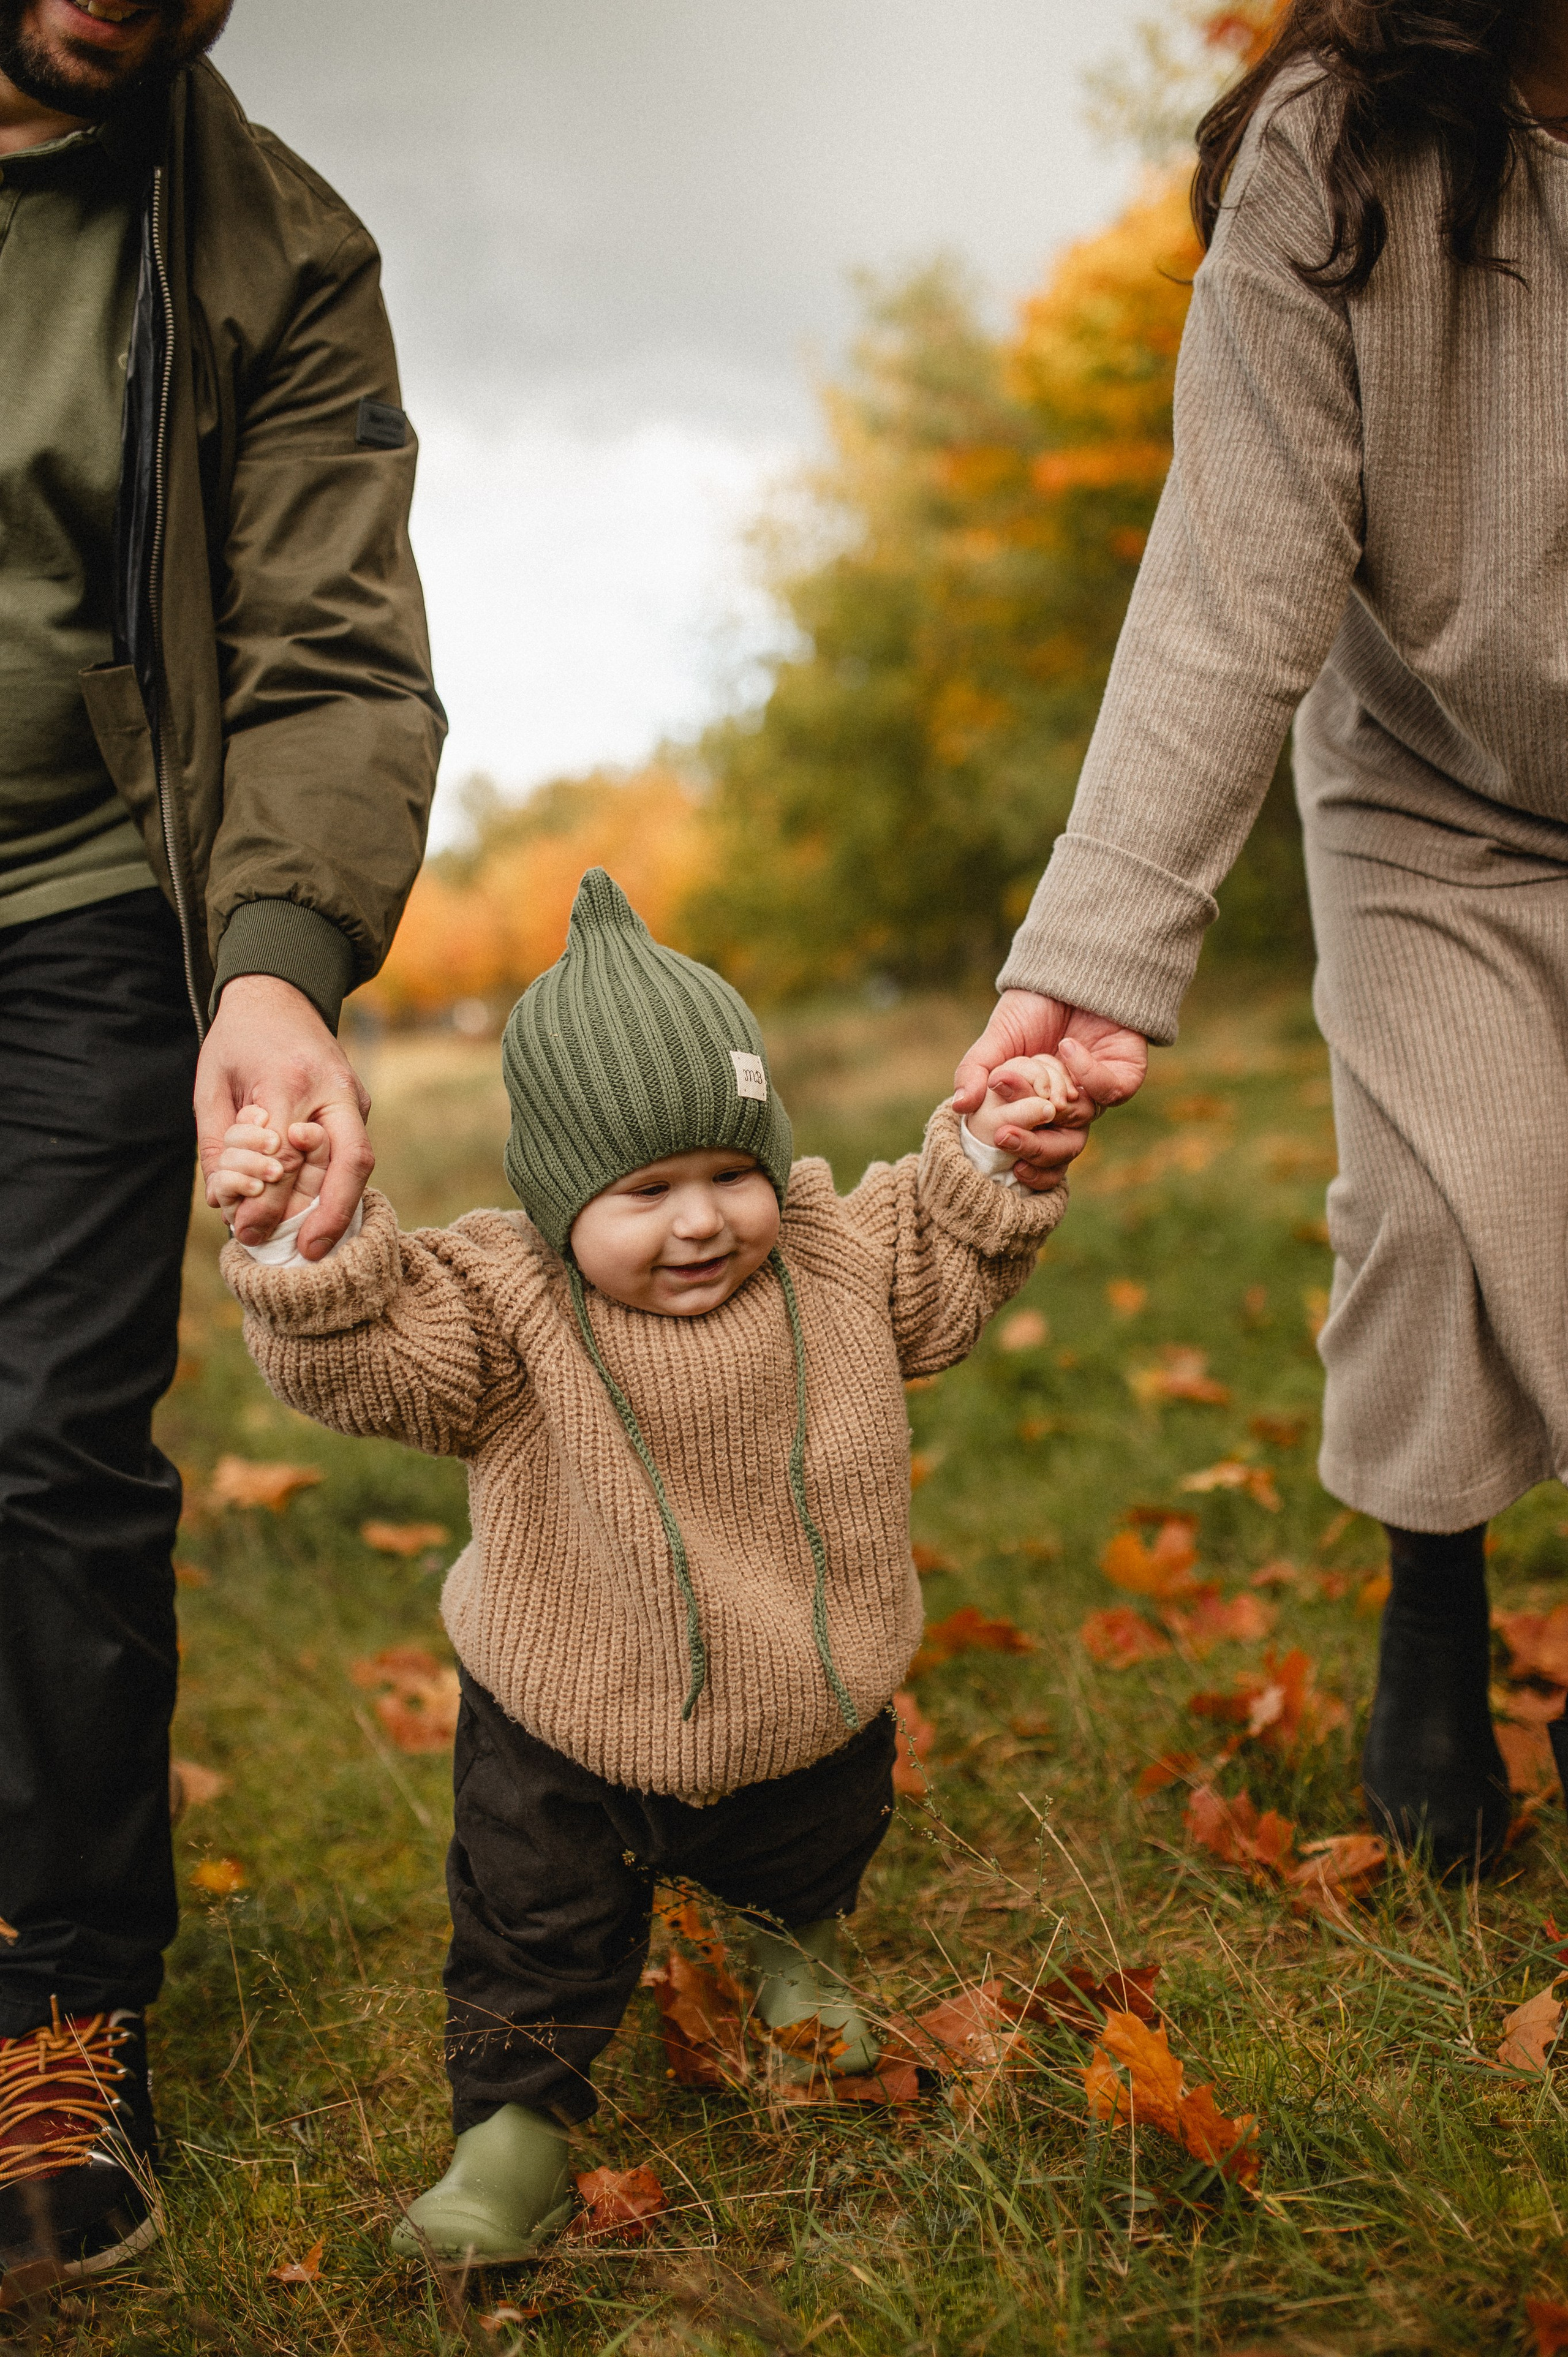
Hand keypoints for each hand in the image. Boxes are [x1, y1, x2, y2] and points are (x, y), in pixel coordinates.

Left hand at [195, 975, 372, 1258]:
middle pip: (350, 1162)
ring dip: (332, 1205)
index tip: (245, 1233)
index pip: (284, 1156)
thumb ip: (217, 1146)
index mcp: (288, 1079)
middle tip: (310, 1254)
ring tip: (307, 1242)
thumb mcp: (210, 1086)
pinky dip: (334, 1185)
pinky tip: (313, 1211)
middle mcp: (333, 1088)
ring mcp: (354, 1095)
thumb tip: (226, 1204)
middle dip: (332, 1214)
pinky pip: (351, 1152)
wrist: (279, 992)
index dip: (267, 1202)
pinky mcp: (360, 1103)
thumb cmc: (237, 1041)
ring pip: (356, 1163)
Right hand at [953, 989, 1148, 1192]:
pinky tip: (1067, 1047)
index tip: (999, 1148)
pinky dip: (1085, 1073)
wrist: (1068, 972)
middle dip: (1034, 1148)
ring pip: (1079, 1120)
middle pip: (1060, 1150)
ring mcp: (1098, 1095)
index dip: (1023, 1160)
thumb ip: (975, 1073)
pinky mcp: (1124, 1077)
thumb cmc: (1031, 1010)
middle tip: (1006, 1136)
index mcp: (1037, 1109)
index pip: (1035, 1153)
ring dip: (1053, 1095)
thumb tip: (959, 1107)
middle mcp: (1069, 1109)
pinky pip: (1108, 1092)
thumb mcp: (995, 1041)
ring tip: (1037, 1064)